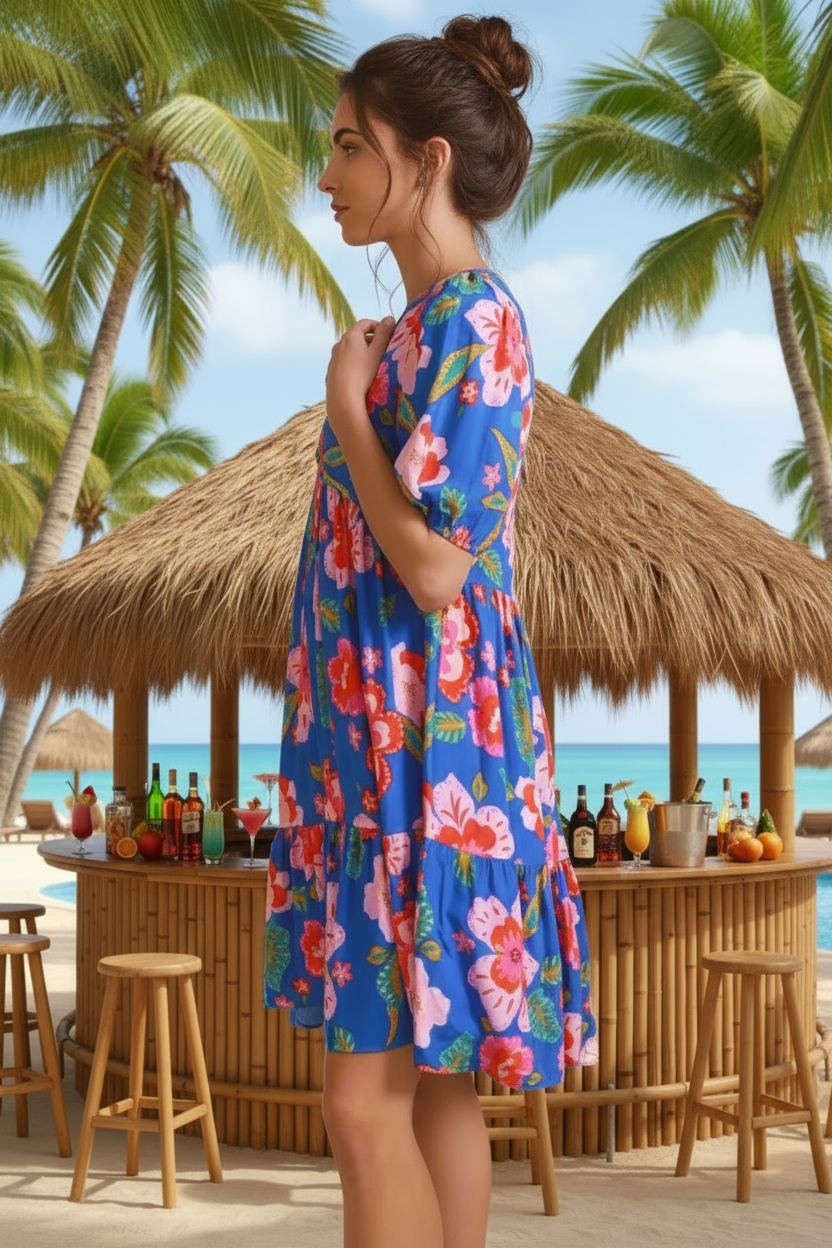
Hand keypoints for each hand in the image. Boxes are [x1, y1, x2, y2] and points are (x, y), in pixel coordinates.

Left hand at [325, 315, 395, 439]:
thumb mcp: (378, 352)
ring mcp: (333, 360)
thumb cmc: (364, 375)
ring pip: (349, 351)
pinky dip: (353, 366)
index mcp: (350, 336)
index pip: (365, 323)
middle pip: (356, 337)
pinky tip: (360, 378)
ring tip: (372, 366)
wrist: (343, 402)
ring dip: (361, 354)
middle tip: (383, 351)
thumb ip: (385, 333)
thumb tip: (389, 318)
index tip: (388, 334)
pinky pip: (344, 365)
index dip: (378, 326)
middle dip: (370, 340)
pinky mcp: (330, 374)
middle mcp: (338, 345)